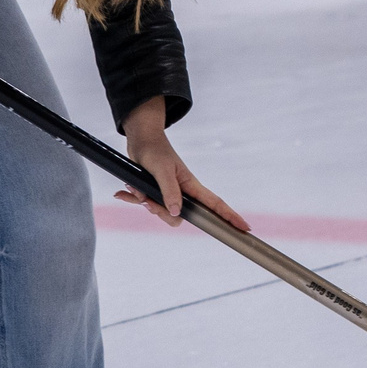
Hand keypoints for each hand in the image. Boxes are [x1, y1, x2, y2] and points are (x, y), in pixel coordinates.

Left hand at [117, 97, 247, 230]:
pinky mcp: (155, 192)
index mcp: (191, 185)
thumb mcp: (162, 170)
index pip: (215, 204)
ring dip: (143, 202)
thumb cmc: (155, 151)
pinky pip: (146, 204)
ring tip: (133, 187)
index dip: (230, 216)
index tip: (244, 228)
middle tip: (147, 201)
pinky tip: (122, 193)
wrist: (140, 139)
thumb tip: (176, 212)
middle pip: (180, 216)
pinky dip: (133, 198)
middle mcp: (182, 192)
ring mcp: (168, 193)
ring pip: (161, 212)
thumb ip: (169, 191)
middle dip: (161, 213)